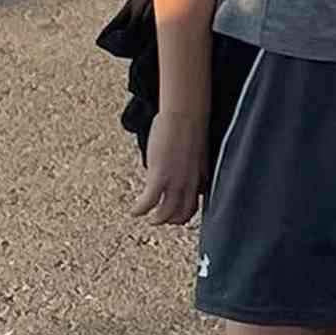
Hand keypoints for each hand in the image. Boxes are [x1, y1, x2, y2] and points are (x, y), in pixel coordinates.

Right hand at [131, 109, 206, 226]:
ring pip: (167, 213)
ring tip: (148, 217)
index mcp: (201, 175)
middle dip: (172, 220)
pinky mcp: (160, 176)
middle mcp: (191, 182)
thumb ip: (188, 164)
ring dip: (157, 219)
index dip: (184, 211)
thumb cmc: (189, 125)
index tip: (175, 211)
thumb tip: (176, 167)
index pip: (195, 203)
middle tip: (161, 218)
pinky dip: (140, 210)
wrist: (186, 114)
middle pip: (183, 214)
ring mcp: (176, 181)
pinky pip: (149, 203)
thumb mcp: (194, 150)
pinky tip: (134, 211)